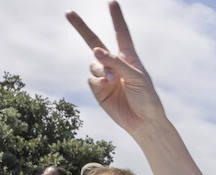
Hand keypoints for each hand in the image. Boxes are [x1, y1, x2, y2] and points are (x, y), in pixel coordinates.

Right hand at [67, 3, 167, 135]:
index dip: (116, 18)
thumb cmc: (147, 98)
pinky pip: (91, 78)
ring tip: (113, 80)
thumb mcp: (137, 77)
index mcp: (128, 57)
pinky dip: (98, 80)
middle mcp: (114, 63)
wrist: (144, 122)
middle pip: (94, 41)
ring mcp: (105, 76)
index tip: (112, 2)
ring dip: (101, 69)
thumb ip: (116, 62)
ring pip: (93, 63)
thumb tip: (95, 50)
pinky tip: (108, 86)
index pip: (121, 33)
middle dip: (81, 28)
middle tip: (69, 13)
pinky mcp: (98, 89)